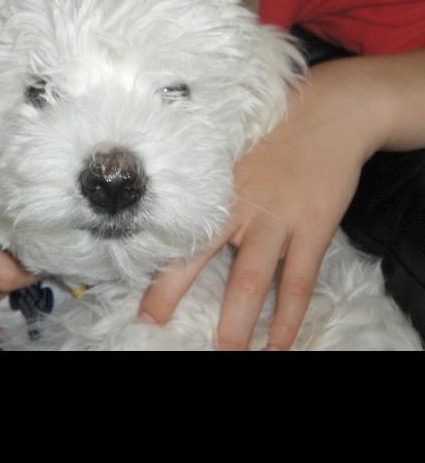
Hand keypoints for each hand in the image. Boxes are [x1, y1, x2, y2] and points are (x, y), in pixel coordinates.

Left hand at [138, 58, 390, 349]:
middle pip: (196, 258)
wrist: (333, 109)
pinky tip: (280, 344)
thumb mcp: (228, 143)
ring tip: (225, 352)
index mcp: (211, 184)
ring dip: (236, 324)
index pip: (171, 228)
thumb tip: (167, 200)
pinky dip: (289, 317)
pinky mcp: (312, 228)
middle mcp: (237, 206)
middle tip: (152, 323)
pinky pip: (298, 282)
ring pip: (249, 282)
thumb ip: (203, 174)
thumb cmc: (275, 126)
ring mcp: (276, 220)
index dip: (148, 257)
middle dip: (170, 294)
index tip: (129, 283)